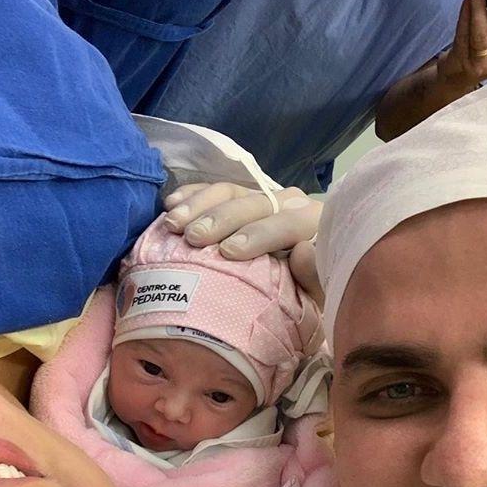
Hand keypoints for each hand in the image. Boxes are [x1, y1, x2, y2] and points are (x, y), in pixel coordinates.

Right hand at [162, 182, 323, 303]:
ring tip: (174, 223)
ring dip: (199, 205)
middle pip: (254, 203)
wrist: (299, 285)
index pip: (290, 223)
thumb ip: (315, 275)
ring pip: (229, 192)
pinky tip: (170, 205)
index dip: (260, 234)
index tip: (230, 251)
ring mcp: (259, 198)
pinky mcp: (238, 199)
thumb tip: (303, 251)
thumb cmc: (304, 295)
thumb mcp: (316, 294)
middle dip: (222, 218)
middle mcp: (289, 204)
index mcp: (314, 224)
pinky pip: (211, 191)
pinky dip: (191, 196)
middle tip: (195, 238)